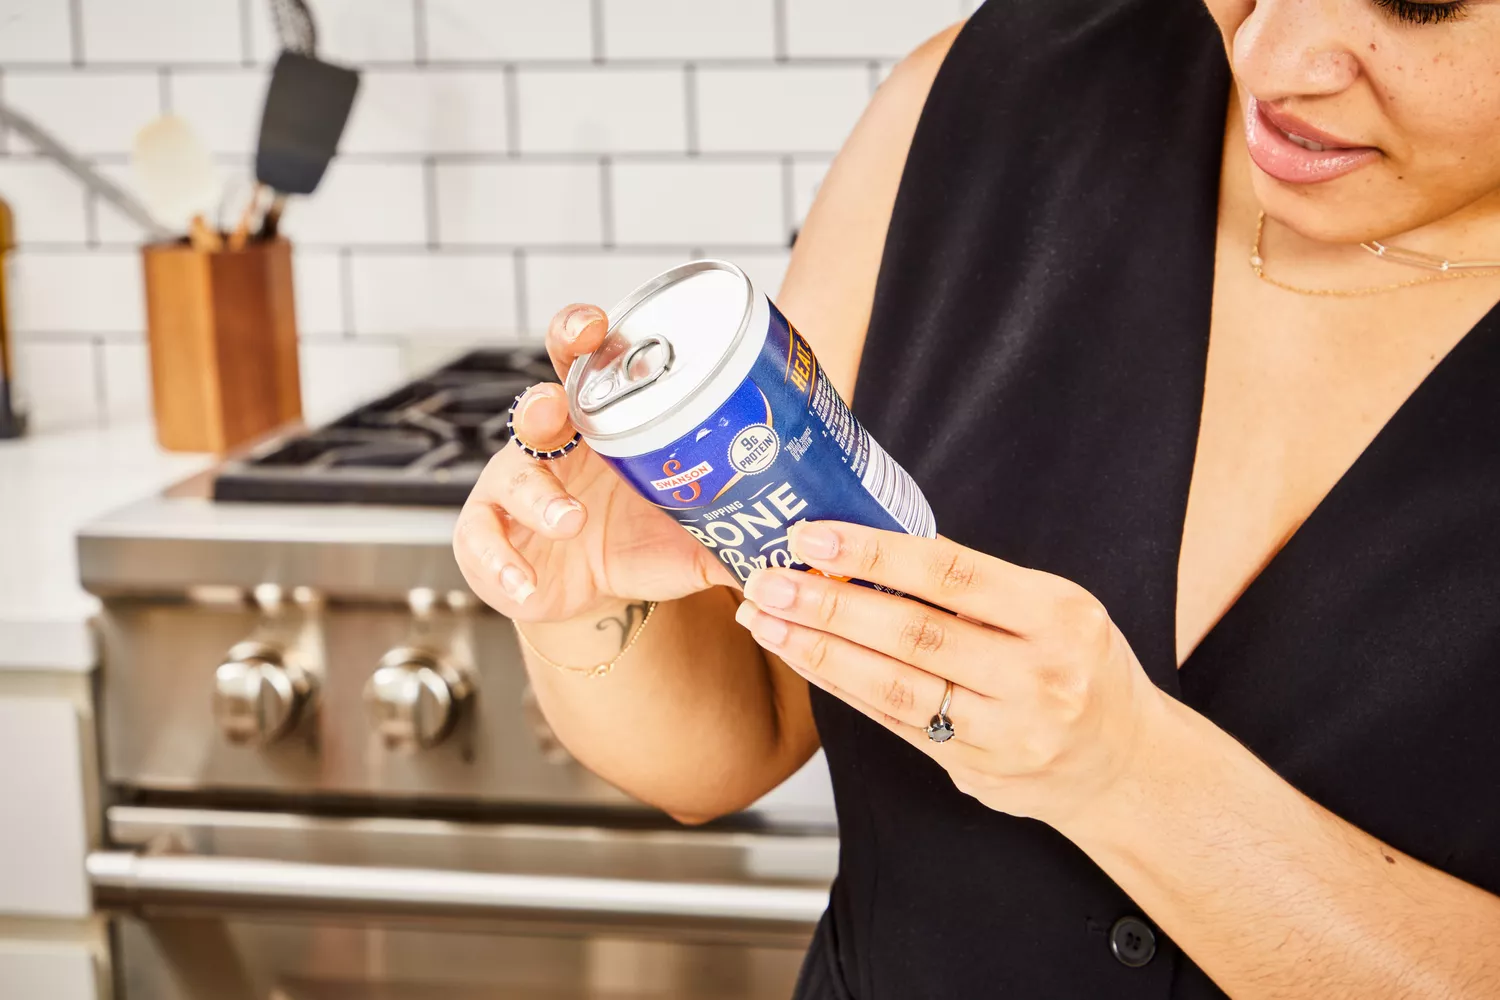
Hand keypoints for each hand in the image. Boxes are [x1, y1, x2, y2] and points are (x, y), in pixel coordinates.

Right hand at [454, 303, 735, 622]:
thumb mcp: (691, 538)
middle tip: (557, 406)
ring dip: (537, 493)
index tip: (596, 325)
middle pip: (535, 405)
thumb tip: (799, 542)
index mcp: (599, 426)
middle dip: (543, 400)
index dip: (581, 335)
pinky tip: (527, 582)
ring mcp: (515, 489)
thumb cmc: (639, 540)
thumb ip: (737, 535)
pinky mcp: (489, 536)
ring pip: (511, 476)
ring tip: (570, 519)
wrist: (596, 593)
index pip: (582, 364)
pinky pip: (482, 541)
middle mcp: (552, 448)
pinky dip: (502, 564)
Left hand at [735, 520, 1167, 826]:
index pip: (951, 573)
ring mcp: (1007, 730)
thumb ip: (974, 585)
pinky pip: (894, 721)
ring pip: (895, 685)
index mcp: (1058, 613)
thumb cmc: (1075, 663)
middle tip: (769, 581)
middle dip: (829, 605)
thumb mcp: (1053, 607)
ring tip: (766, 621)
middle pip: (913, 634)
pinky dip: (842, 688)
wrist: (1122, 764)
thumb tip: (865, 545)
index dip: (874, 554)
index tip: (813, 536)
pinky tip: (804, 660)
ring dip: (819, 651)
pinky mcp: (976, 770)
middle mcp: (1038, 673)